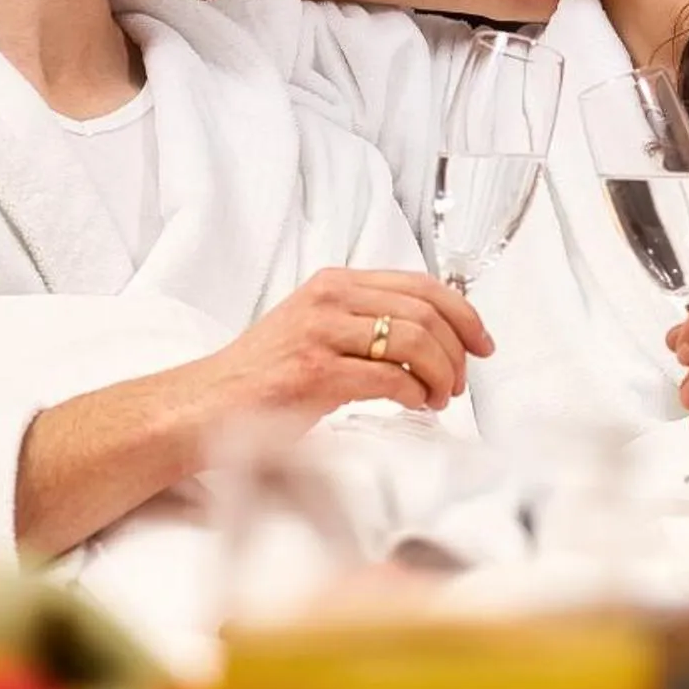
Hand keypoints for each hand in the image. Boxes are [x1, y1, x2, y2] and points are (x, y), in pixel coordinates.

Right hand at [208, 267, 492, 431]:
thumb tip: (433, 336)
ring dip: (440, 374)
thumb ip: (365, 321)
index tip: (482, 342)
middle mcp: (330, 299)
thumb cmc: (264, 376)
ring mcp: (321, 334)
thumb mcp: (317, 328)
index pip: (421, 285)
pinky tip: (415, 405)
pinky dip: (415, 393)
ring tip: (438, 398)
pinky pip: (390, 377)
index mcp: (334, 283)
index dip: (463, 313)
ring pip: (413, 340)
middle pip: (425, 311)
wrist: (206, 405)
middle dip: (457, 350)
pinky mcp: (315, 373)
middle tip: (460, 381)